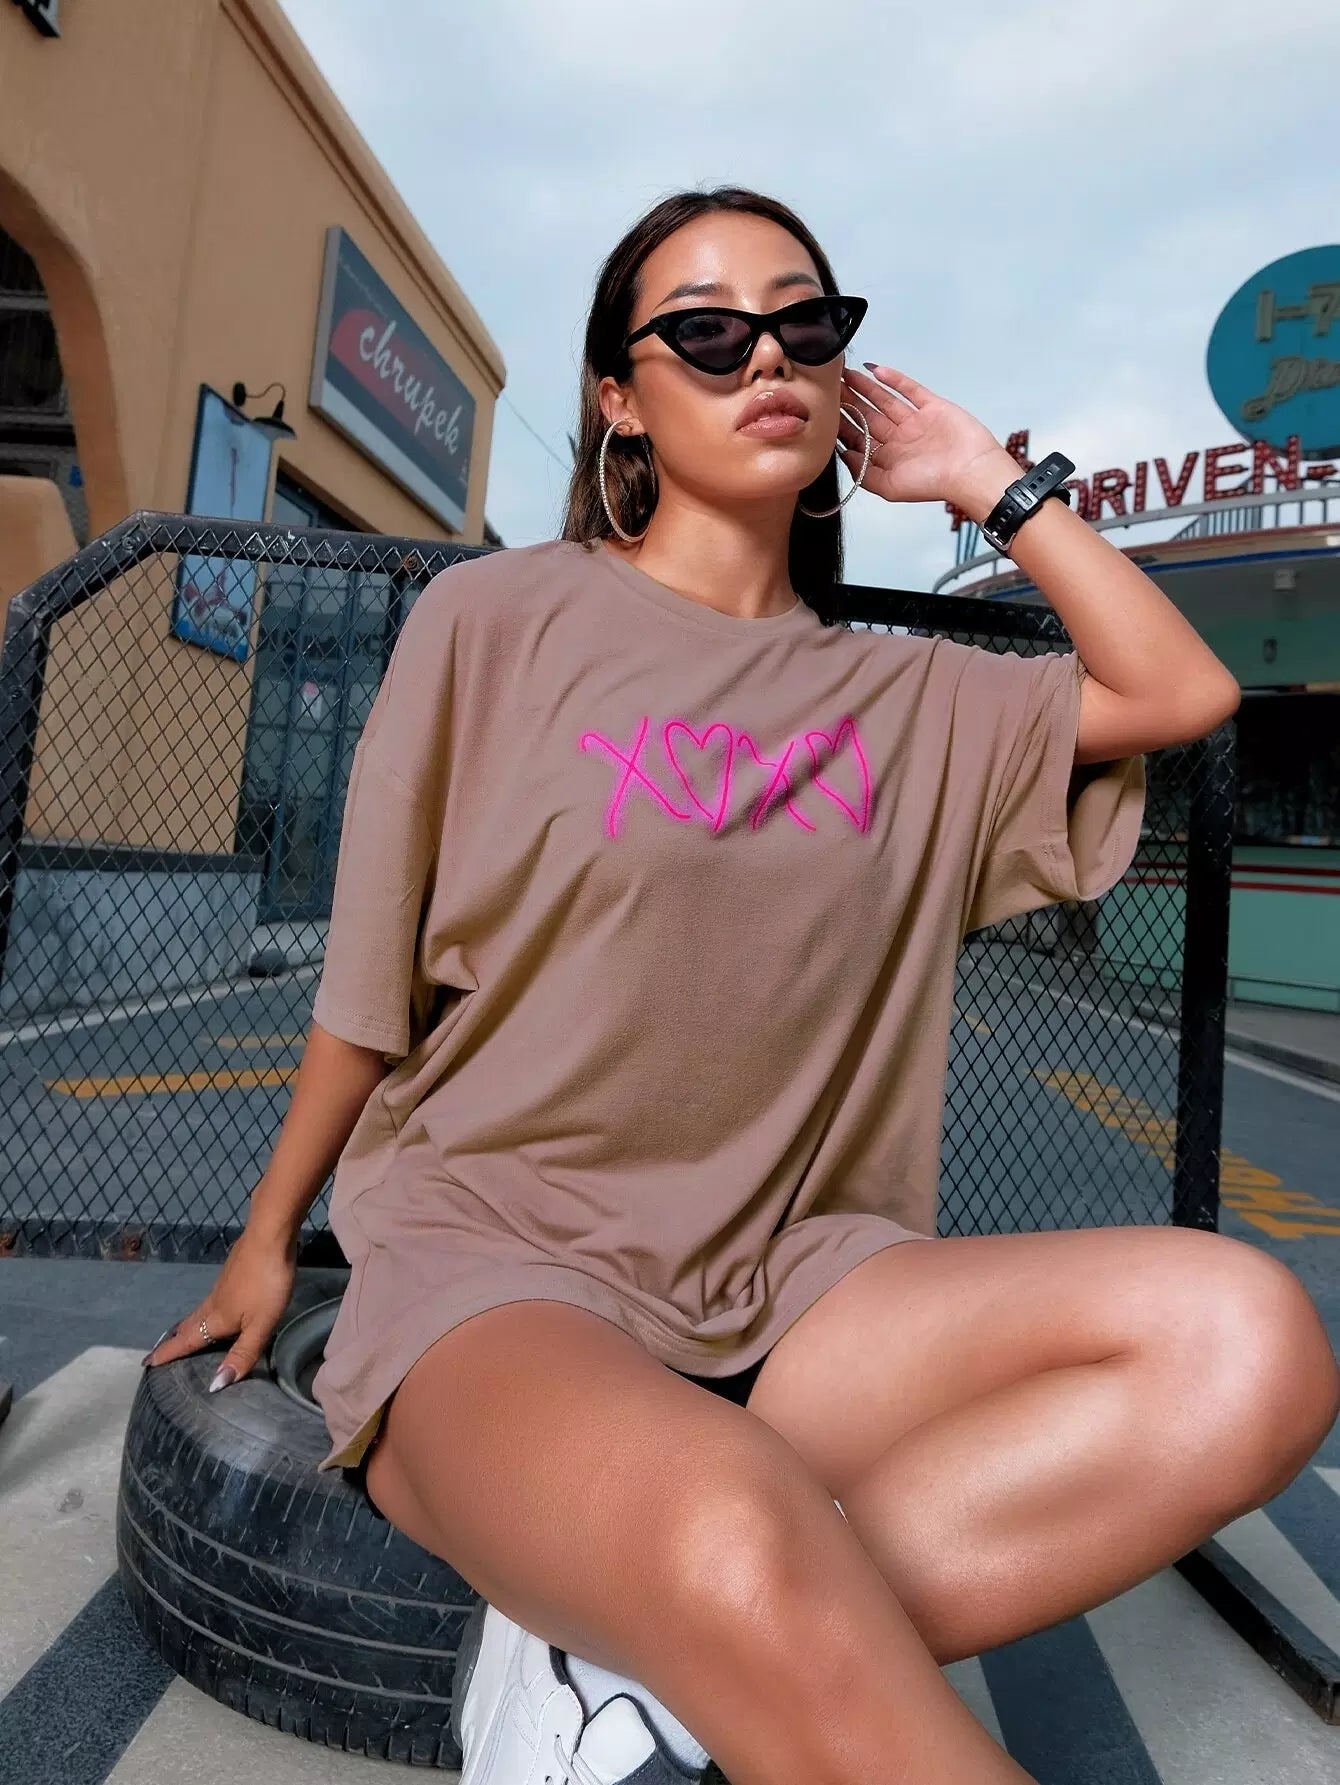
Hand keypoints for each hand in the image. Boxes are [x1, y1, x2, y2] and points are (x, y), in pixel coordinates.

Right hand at [141, 1220, 297, 1392]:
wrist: (269, 1235)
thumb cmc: (266, 1282)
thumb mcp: (261, 1324)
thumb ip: (242, 1353)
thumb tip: (215, 1385)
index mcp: (217, 1319)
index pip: (187, 1341)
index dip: (168, 1353)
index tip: (146, 1364)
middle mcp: (213, 1303)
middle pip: (188, 1325)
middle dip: (174, 1340)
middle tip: (158, 1352)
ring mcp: (222, 1285)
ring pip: (199, 1311)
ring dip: (188, 1326)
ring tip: (182, 1335)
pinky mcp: (233, 1273)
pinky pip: (211, 1300)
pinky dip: (203, 1312)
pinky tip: (214, 1310)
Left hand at [836, 362, 1013, 512]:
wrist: (970, 471)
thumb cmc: (933, 484)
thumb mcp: (889, 488)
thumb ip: (863, 473)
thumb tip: (842, 455)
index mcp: (890, 459)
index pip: (860, 439)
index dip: (843, 425)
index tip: (825, 412)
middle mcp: (900, 439)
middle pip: (868, 416)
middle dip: (849, 402)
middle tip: (830, 386)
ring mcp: (916, 421)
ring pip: (885, 400)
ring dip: (866, 387)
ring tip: (846, 374)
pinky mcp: (932, 406)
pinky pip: (910, 389)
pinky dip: (894, 379)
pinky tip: (875, 370)